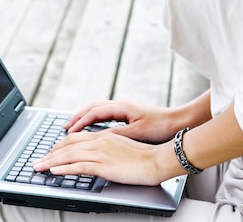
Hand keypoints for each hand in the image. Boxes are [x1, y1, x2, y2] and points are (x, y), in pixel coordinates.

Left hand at [33, 129, 167, 185]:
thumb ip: (109, 149)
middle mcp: (100, 141)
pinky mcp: (104, 165)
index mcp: (104, 136)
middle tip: (38, 161)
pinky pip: (79, 166)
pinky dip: (64, 169)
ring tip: (39, 167)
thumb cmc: (144, 157)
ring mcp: (101, 152)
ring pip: (69, 155)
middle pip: (68, 145)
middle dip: (50, 153)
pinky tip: (54, 171)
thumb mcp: (123, 148)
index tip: (50, 152)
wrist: (157, 160)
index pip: (76, 138)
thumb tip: (99, 157)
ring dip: (51, 162)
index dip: (60, 145)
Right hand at [64, 100, 179, 143]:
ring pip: (98, 109)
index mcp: (122, 107)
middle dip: (78, 116)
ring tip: (74, 127)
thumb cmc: (160, 127)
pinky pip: (105, 114)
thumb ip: (117, 134)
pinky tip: (92, 128)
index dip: (80, 122)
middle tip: (65, 127)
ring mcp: (124, 108)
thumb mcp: (136, 133)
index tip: (68, 131)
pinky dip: (94, 119)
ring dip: (85, 117)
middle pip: (93, 107)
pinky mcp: (128, 113)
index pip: (94, 113)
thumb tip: (98, 138)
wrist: (177, 122)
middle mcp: (121, 104)